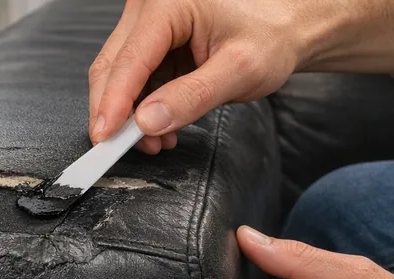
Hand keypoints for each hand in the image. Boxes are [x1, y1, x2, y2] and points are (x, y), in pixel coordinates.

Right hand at [89, 0, 393, 150]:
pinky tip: (159, 126)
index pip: (128, 61)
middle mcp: (149, 7)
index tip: (106, 139)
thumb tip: (147, 122)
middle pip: (111, 67)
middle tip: (127, 149)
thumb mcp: (240, 70)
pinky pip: (132, 79)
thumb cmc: (271, 37)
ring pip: (117, 76)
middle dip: (116, 113)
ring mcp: (146, 25)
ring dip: (128, 115)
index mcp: (167, 3)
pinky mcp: (150, 43)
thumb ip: (192, 97)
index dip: (112, 104)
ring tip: (156, 141)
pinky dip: (140, 108)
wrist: (287, 27)